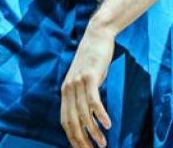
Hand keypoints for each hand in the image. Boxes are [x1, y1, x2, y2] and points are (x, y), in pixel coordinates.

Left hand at [60, 22, 113, 147]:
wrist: (97, 35)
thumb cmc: (94, 59)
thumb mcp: (85, 79)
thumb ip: (83, 95)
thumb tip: (89, 114)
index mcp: (65, 91)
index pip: (65, 121)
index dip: (72, 137)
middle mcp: (68, 88)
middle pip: (72, 121)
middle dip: (81, 140)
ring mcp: (77, 82)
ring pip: (83, 114)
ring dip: (93, 131)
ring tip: (102, 144)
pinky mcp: (89, 76)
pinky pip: (93, 100)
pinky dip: (100, 115)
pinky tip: (107, 125)